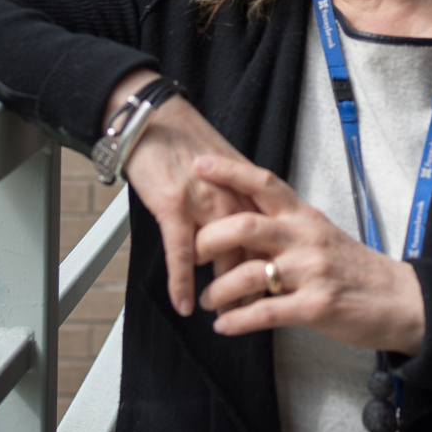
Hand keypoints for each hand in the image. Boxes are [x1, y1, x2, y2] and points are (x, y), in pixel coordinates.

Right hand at [106, 70, 256, 316]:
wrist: (153, 118)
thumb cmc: (184, 141)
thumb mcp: (223, 170)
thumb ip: (237, 198)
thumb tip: (245, 226)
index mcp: (248, 190)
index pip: (271, 238)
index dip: (275, 267)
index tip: (278, 289)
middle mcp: (234, 198)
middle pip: (254, 254)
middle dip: (254, 287)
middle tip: (251, 312)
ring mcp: (205, 204)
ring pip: (224, 259)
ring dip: (221, 292)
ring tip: (219, 313)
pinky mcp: (175, 207)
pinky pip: (182, 253)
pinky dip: (183, 282)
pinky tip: (183, 302)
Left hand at [190, 155, 425, 355]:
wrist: (399, 300)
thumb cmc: (355, 269)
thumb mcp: (320, 236)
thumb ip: (284, 230)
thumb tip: (240, 226)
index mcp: (305, 217)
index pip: (264, 183)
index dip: (229, 172)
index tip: (200, 164)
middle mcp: (306, 239)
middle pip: (245, 226)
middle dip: (209, 238)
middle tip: (193, 252)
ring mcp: (311, 273)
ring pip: (249, 274)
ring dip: (219, 290)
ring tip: (208, 300)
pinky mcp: (315, 307)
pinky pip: (265, 312)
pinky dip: (238, 321)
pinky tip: (223, 326)